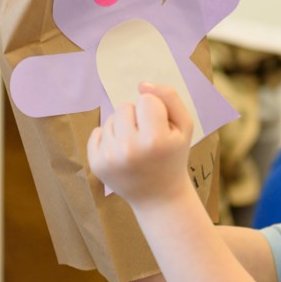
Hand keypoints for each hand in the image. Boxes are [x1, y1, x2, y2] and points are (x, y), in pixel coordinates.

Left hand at [87, 83, 193, 205]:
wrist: (159, 196)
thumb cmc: (173, 156)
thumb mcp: (184, 126)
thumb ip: (169, 97)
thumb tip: (142, 85)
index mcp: (154, 140)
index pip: (147, 99)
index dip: (156, 112)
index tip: (161, 131)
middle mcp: (129, 149)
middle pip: (125, 106)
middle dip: (137, 118)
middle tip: (147, 140)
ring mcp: (109, 158)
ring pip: (110, 118)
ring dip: (123, 128)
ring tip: (135, 148)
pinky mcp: (96, 164)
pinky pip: (97, 132)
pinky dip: (109, 139)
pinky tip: (122, 155)